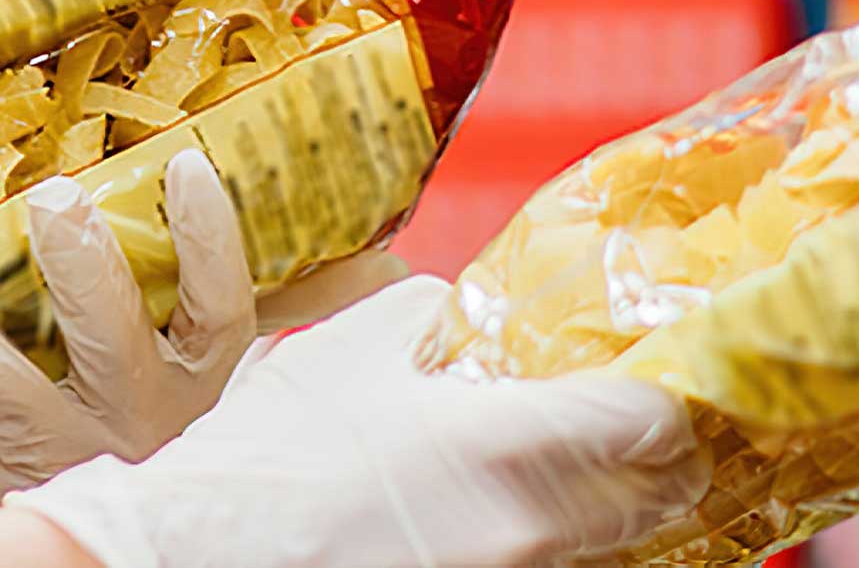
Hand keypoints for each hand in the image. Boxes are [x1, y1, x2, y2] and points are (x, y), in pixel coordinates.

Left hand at [0, 149, 256, 512]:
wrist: (131, 533)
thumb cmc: (159, 426)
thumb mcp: (199, 371)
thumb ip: (198, 297)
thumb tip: (211, 185)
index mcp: (197, 379)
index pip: (218, 307)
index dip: (209, 240)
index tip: (185, 167)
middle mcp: (141, 420)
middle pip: (118, 345)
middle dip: (85, 274)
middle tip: (52, 204)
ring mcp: (74, 460)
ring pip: (29, 417)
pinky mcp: (14, 497)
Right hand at [10, 278, 702, 567]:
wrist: (193, 565)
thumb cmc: (265, 466)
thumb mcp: (344, 355)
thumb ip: (430, 321)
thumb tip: (471, 316)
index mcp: (504, 447)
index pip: (651, 422)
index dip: (666, 395)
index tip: (658, 378)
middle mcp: (528, 530)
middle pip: (660, 498)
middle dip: (657, 460)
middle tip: (637, 431)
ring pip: (612, 547)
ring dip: (609, 511)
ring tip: (571, 479)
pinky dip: (557, 549)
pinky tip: (511, 526)